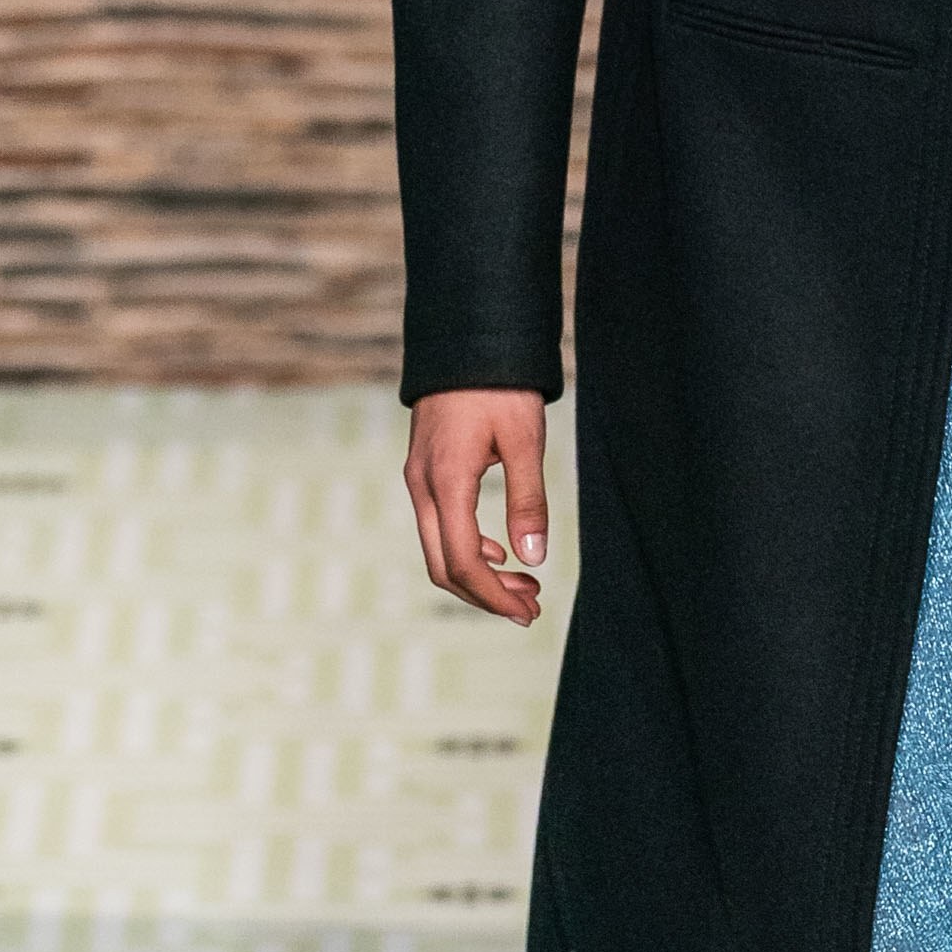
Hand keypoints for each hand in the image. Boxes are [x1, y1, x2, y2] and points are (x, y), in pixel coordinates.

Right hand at [404, 389, 548, 623]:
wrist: (465, 340)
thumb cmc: (500, 387)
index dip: (494, 596)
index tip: (528, 612)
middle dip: (486, 595)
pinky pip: (438, 525)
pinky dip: (468, 548)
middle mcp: (423, 486)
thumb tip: (533, 559)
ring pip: (438, 548)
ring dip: (479, 574)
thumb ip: (528, 501)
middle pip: (444, 565)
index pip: (463, 561)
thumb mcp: (525, 441)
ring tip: (526, 584)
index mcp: (447, 482)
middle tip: (531, 607)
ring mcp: (418, 479)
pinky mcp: (425, 470)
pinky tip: (500, 551)